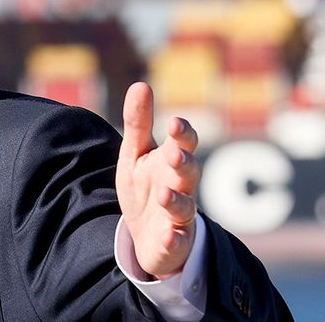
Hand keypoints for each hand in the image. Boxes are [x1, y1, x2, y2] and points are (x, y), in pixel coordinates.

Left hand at [116, 82, 200, 277]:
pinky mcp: (175, 241)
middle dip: (183, 162)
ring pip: (184, 206)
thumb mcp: (136, 154)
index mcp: (172, 161)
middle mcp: (181, 186)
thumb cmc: (146, 186)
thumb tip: (140, 84)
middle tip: (174, 153)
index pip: (183, 143)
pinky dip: (174, 237)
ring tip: (163, 194)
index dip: (182, 133)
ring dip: (175, 200)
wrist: (147, 235)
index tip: (174, 123)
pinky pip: (177, 240)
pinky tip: (168, 234)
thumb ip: (138, 122)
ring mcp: (180, 215)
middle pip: (188, 172)